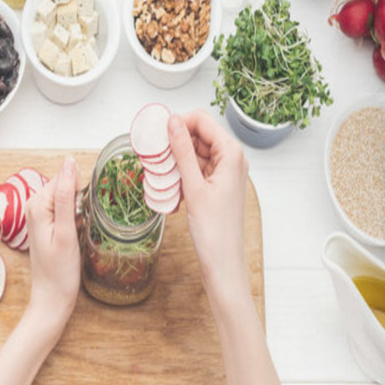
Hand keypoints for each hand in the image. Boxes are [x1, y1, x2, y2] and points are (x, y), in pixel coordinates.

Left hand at [25, 156, 81, 330]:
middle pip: (67, 185)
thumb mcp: (66, 232)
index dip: (82, 191)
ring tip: (82, 230)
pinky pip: (68, 209)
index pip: (66, 177)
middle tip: (84, 224)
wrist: (52, 298)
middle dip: (81, 200)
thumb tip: (69, 162)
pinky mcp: (49, 223)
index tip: (87, 213)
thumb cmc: (60, 271)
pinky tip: (79, 232)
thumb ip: (66, 195)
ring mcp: (41, 214)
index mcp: (37, 203)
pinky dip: (78, 217)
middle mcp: (35, 205)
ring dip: (81, 209)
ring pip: (70, 197)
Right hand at [167, 110, 248, 298]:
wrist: (223, 264)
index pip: (202, 120)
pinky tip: (168, 188)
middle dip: (174, 143)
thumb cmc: (214, 231)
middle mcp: (231, 159)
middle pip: (198, 135)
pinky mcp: (216, 186)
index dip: (178, 122)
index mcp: (231, 154)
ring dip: (175, 161)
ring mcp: (224, 173)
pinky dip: (180, 175)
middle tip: (152, 155)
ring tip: (159, 175)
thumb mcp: (194, 187)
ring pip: (194, 153)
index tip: (156, 133)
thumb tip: (173, 122)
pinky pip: (195, 170)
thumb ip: (182, 151)